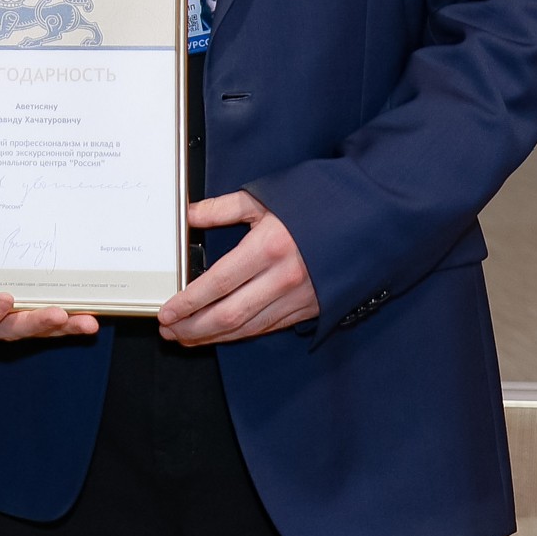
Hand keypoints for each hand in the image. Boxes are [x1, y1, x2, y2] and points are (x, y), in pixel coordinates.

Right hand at [0, 294, 102, 346]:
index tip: (5, 298)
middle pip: (10, 329)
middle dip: (37, 322)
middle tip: (57, 314)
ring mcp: (9, 325)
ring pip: (37, 329)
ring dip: (63, 325)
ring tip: (85, 321)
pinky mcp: (30, 320)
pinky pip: (50, 325)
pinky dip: (70, 321)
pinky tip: (89, 317)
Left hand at [158, 192, 320, 345]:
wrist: (370, 220)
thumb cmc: (317, 204)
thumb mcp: (266, 197)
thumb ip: (224, 208)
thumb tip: (190, 214)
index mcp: (267, 247)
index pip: (216, 284)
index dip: (188, 302)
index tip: (167, 312)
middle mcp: (282, 279)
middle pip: (227, 315)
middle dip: (193, 328)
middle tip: (169, 331)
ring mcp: (297, 299)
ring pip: (247, 328)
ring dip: (213, 337)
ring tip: (186, 337)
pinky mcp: (309, 309)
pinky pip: (268, 328)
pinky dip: (241, 334)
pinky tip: (222, 334)